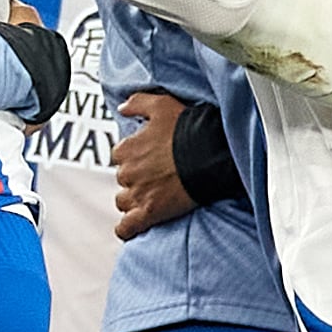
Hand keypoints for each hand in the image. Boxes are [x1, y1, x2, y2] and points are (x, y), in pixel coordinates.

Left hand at [112, 91, 200, 238]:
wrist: (210, 154)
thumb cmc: (188, 128)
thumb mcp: (161, 105)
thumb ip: (137, 103)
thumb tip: (121, 107)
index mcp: (127, 149)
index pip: (121, 156)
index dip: (136, 158)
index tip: (151, 158)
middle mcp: (127, 172)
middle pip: (124, 179)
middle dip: (137, 178)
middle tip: (159, 176)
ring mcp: (137, 194)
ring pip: (124, 202)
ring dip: (134, 201)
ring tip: (153, 197)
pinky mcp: (149, 213)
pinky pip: (127, 227)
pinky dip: (127, 229)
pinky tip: (132, 228)